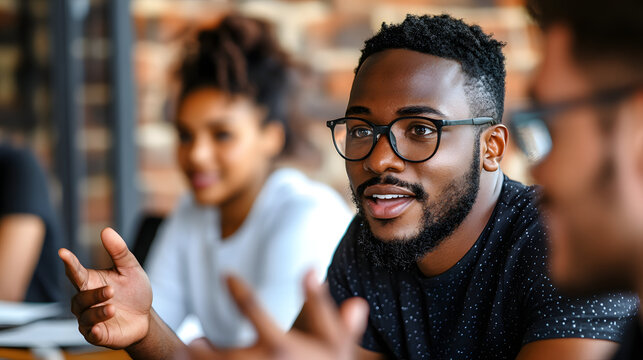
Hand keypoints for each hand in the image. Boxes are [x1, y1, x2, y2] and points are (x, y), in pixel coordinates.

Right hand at [59, 227, 152, 348]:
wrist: (145, 318)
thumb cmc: (134, 291)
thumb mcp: (130, 268)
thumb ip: (119, 251)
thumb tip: (106, 230)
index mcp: (91, 281)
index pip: (75, 272)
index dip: (69, 262)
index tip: (63, 252)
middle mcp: (86, 300)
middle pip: (81, 296)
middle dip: (94, 294)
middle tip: (111, 290)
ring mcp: (89, 318)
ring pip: (85, 315)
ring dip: (98, 310)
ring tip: (113, 307)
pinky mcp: (97, 334)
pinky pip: (90, 333)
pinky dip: (94, 329)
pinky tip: (101, 325)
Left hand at [186, 271, 368, 359]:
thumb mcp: (336, 342)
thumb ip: (322, 308)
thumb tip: (310, 270)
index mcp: (282, 345)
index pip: (254, 309)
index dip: (238, 290)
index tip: (226, 275)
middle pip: (224, 355)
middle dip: (204, 350)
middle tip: (192, 340)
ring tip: (185, 359)